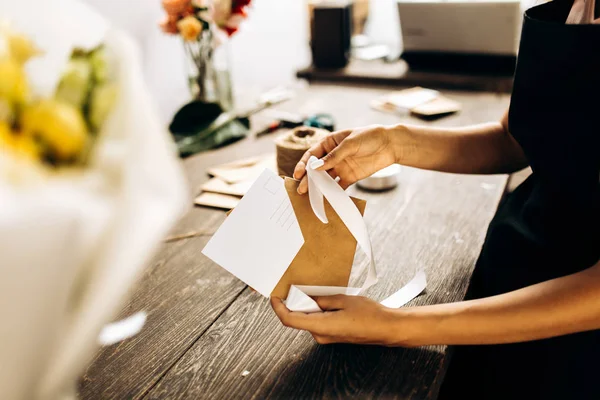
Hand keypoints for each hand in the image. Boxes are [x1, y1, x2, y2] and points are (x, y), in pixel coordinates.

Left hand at [270, 295, 411, 345]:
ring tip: (317, 291)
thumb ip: (322, 299)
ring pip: (308, 319)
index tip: (274, 297)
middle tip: (298, 286)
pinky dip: (316, 310)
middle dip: (296, 302)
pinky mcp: (332, 335)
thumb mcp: (343, 300)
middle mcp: (321, 335)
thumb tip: (307, 297)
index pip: (290, 320)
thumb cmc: (368, 315)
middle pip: (299, 318)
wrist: (385, 328)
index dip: (278, 308)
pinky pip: (318, 321)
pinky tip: (326, 300)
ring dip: (308, 306)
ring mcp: (327, 337)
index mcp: (321, 326)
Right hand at [293, 125, 397, 193]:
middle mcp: (332, 156)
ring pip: (325, 179)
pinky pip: (339, 187)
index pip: (312, 155)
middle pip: (316, 169)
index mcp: (329, 143)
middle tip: (300, 189)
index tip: (297, 173)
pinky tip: (326, 199)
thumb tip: (317, 167)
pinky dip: (332, 193)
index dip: (303, 164)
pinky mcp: (350, 177)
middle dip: (308, 179)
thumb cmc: (369, 137)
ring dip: (318, 187)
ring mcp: (341, 167)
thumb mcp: (350, 143)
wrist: (390, 144)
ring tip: (311, 196)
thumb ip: (334, 156)